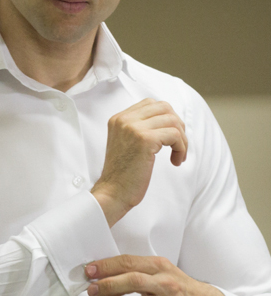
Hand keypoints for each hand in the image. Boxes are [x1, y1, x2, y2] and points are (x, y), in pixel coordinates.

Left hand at [86, 255, 240, 295]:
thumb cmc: (178, 289)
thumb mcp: (161, 273)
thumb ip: (134, 273)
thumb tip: (102, 280)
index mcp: (160, 267)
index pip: (130, 262)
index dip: (107, 266)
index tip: (89, 271)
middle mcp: (166, 284)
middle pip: (134, 281)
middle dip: (109, 285)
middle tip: (92, 291)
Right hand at [91, 99, 186, 226]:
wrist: (113, 192)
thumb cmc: (123, 173)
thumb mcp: (126, 142)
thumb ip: (139, 128)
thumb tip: (170, 120)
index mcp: (118, 119)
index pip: (151, 103)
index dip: (166, 118)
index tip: (168, 137)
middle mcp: (124, 120)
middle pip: (165, 107)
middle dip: (177, 126)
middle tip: (177, 145)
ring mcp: (133, 128)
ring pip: (173, 121)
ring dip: (182, 139)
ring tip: (178, 155)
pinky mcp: (145, 140)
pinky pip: (175, 135)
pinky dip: (181, 148)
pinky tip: (176, 161)